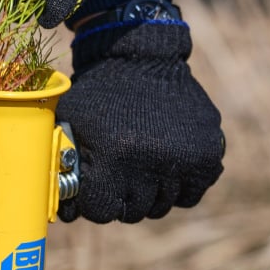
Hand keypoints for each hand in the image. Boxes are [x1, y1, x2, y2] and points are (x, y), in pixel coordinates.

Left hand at [56, 21, 224, 222]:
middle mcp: (152, 162)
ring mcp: (185, 159)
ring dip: (148, 193)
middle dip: (120, 198)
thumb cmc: (99, 93)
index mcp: (114, 156)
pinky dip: (177, 187)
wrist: (143, 57)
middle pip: (132, 212)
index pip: (101, 211)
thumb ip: (62, 165)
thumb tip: (61, 211)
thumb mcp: (70, 122)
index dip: (93, 201)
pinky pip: (190, 195)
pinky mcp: (208, 154)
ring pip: (162, 206)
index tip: (95, 187)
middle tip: (117, 177)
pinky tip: (163, 166)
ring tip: (139, 166)